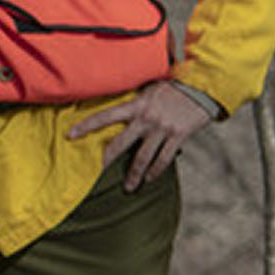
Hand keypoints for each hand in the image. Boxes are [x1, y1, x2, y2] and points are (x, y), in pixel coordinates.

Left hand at [69, 79, 214, 191]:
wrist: (205, 85)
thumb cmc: (175, 85)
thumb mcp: (151, 87)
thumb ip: (136, 99)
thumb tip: (118, 106)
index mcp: (137, 104)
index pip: (105, 116)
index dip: (86, 126)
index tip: (70, 136)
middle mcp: (147, 118)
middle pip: (121, 143)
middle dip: (107, 159)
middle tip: (96, 172)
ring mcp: (163, 129)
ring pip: (143, 157)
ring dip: (134, 175)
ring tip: (129, 188)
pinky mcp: (179, 136)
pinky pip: (164, 158)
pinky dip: (156, 171)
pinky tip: (150, 179)